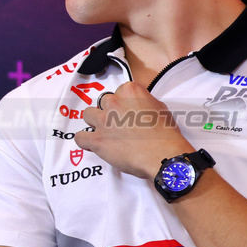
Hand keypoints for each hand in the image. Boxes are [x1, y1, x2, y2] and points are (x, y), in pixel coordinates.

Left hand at [77, 82, 192, 177]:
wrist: (163, 155)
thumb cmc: (166, 134)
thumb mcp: (160, 108)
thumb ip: (144, 102)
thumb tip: (138, 107)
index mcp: (130, 91)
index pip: (119, 91)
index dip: (124, 103)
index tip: (128, 111)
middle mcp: (114, 102)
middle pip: (103, 102)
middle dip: (110, 112)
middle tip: (119, 124)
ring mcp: (103, 121)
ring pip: (88, 114)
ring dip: (95, 122)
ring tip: (105, 132)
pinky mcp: (97, 139)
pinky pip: (80, 137)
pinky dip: (85, 140)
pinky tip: (92, 144)